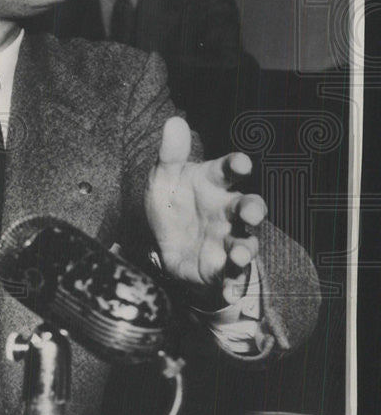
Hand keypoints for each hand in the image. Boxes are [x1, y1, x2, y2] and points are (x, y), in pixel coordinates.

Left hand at [144, 117, 265, 305]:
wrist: (164, 245)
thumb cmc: (172, 205)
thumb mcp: (163, 179)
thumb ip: (170, 154)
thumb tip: (173, 121)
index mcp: (214, 183)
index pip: (230, 170)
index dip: (237, 165)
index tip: (240, 163)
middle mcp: (227, 211)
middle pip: (249, 207)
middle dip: (252, 209)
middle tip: (248, 211)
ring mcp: (228, 239)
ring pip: (246, 243)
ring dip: (245, 250)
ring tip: (238, 255)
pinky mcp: (221, 267)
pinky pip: (231, 278)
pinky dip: (232, 286)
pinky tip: (228, 292)